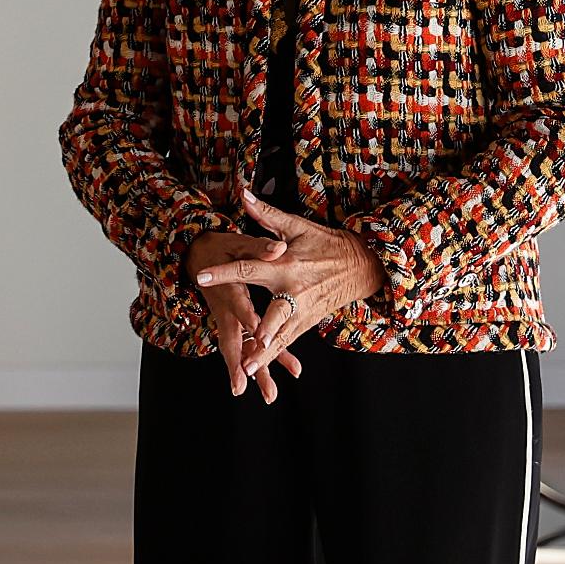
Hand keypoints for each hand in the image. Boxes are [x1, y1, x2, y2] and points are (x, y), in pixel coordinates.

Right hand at [184, 230, 302, 401]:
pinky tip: (288, 372)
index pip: (238, 305)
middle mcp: (226, 309)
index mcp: (227, 288)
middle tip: (242, 387)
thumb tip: (280, 248)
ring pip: (242, 349)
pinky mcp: (236, 324)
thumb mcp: (237, 243)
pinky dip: (265, 359)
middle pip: (233, 340)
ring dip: (255, 371)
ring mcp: (229, 320)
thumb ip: (259, 248)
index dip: (247, 319)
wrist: (197, 256)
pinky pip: (250, 345)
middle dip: (239, 364)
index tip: (259, 337)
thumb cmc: (220, 249)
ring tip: (271, 395)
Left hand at [193, 189, 387, 378]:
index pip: (249, 269)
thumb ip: (266, 213)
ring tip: (247, 369)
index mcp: (286, 265)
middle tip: (243, 345)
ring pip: (280, 336)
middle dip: (257, 330)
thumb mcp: (298, 225)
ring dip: (264, 354)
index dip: (224, 273)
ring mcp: (302, 310)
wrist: (362, 265)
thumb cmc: (327, 243)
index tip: (202, 277)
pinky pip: (287, 341)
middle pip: (272, 314)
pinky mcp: (306, 322)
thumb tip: (243, 194)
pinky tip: (256, 367)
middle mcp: (293, 291)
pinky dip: (272, 354)